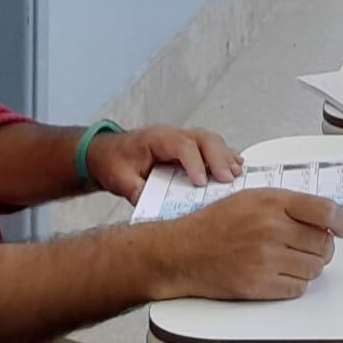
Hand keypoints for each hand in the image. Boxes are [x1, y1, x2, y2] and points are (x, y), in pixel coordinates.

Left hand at [87, 126, 243, 204]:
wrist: (106, 152)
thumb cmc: (113, 161)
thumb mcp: (119, 179)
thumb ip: (137, 191)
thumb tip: (155, 208)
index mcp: (156, 138)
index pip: (182, 146)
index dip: (195, 163)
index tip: (201, 183)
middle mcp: (173, 134)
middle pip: (203, 138)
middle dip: (218, 158)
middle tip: (228, 179)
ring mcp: (182, 138)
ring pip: (211, 140)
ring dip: (225, 156)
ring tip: (236, 174)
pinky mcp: (188, 146)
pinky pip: (210, 145)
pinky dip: (224, 155)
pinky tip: (235, 165)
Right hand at [150, 189, 342, 301]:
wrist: (184, 252)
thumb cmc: (216, 223)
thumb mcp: (254, 197)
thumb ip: (290, 204)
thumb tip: (325, 215)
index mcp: (274, 202)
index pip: (326, 211)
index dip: (342, 221)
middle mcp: (272, 229)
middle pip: (324, 243)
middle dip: (323, 246)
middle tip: (310, 245)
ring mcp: (266, 258)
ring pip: (315, 267)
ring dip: (310, 265)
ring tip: (292, 259)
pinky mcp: (259, 285)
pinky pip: (298, 287)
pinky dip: (296, 282)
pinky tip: (282, 272)